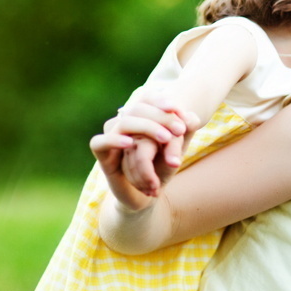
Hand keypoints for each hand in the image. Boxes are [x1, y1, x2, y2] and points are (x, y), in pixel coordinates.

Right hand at [91, 91, 200, 210]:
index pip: (147, 97)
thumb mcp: (179, 147)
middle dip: (162, 117)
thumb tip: (192, 118)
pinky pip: (99, 142)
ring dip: (148, 128)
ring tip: (166, 139)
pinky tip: (130, 143)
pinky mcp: (103, 155)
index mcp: (141, 117)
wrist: (149, 192)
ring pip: (124, 123)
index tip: (177, 108)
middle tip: (180, 130)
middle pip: (138, 108)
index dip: (160, 99)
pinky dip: (114, 140)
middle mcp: (125, 123)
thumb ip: (187, 130)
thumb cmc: (163, 166)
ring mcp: (112, 138)